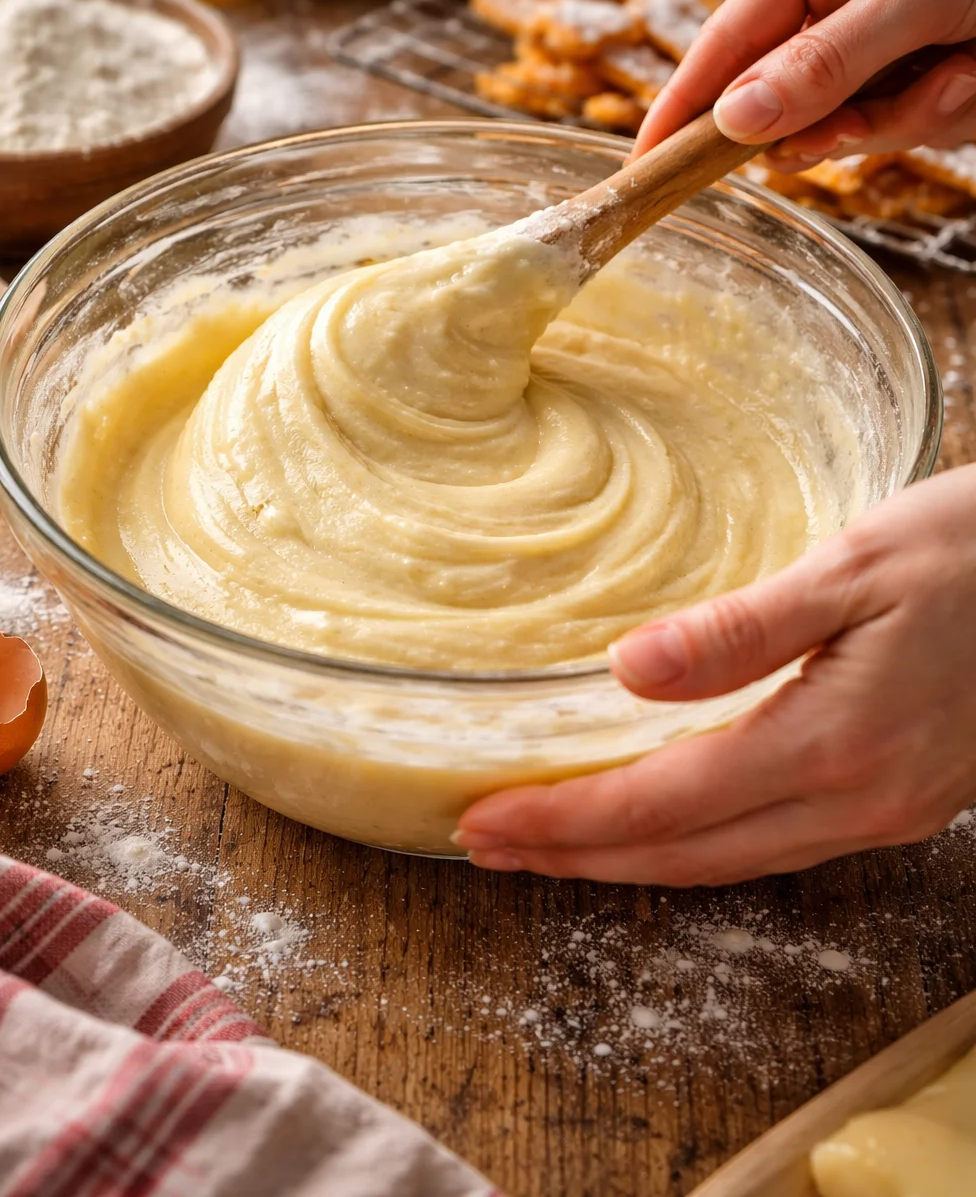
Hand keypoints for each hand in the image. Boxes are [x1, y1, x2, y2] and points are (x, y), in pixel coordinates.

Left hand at [453, 466, 975, 884]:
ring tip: (556, 842)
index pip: (664, 804)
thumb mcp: (852, 567)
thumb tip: (627, 669)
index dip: (567, 821)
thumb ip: (740, 630)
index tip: (483, 821)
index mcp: (834, 742)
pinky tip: (666, 819)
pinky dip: (700, 842)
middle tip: (489, 846)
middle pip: (687, 854)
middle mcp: (858, 799)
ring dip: (635, 857)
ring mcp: (885, 810)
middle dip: (579, 856)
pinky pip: (775, 843)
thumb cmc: (974, 549)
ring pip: (731, 860)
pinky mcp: (902, 799)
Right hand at [634, 0, 975, 171]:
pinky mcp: (933, 69)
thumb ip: (826, 61)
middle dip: (841, 123)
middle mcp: (843, 2)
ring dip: (918, 114)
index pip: (724, 44)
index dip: (683, 106)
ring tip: (967, 69)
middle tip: (869, 124)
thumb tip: (736, 120)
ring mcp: (889, 41)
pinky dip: (952, 110)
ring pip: (862, 125)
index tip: (647, 165)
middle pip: (794, 104)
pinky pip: (917, 124)